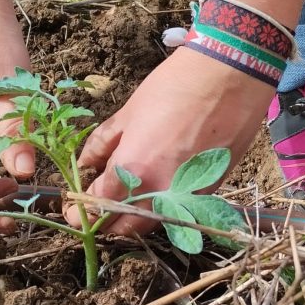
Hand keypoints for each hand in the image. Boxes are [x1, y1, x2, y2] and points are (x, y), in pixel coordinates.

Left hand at [68, 48, 273, 234]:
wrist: (230, 76)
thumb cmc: (175, 86)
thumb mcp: (129, 112)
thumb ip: (103, 143)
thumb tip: (85, 163)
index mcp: (132, 171)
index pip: (97, 206)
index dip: (80, 211)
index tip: (74, 209)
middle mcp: (158, 192)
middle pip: (125, 228)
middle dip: (107, 224)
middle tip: (97, 210)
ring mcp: (187, 196)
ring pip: (153, 223)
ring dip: (135, 218)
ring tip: (126, 199)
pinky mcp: (210, 192)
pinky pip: (178, 211)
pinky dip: (162, 207)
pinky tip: (157, 189)